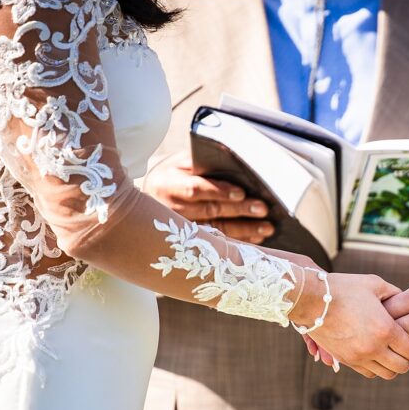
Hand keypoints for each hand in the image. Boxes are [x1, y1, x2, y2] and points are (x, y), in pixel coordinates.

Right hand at [143, 152, 273, 243]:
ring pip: (215, 231)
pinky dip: (238, 242)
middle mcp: (170, 209)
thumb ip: (201, 164)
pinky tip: (255, 239)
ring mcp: (179, 230)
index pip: (195, 188)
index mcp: (168, 184)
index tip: (241, 193)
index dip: (219, 191)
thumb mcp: (179, 165)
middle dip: (238, 211)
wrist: (142, 205)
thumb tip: (235, 164)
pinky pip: (216, 245)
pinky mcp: (188, 244)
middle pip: (209, 211)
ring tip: (266, 228)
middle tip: (262, 210)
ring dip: (243, 230)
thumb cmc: (171, 178)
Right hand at [291, 272, 408, 379]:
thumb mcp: (374, 284)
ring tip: (390, 351)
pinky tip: (375, 353)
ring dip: (392, 365)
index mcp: (385, 329)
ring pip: (387, 374)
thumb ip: (395, 294)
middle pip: (402, 367)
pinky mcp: (346, 360)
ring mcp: (358, 357)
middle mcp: (373, 348)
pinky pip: (369, 373)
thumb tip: (406, 303)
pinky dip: (376, 367)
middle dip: (407, 358)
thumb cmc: (344, 288)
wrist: (311, 300)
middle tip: (404, 347)